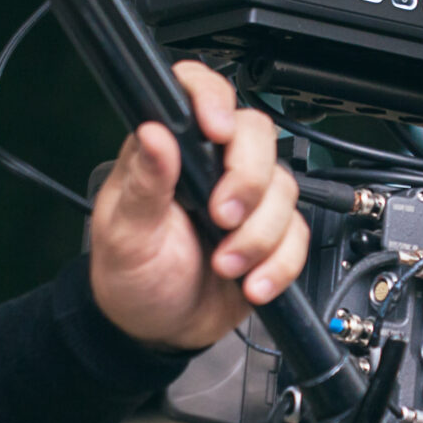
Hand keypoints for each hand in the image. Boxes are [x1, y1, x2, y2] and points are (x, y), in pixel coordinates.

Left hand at [89, 62, 308, 350]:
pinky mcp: (271, 234)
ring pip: (283, 188)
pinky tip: (250, 282)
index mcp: (170, 150)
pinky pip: (297, 234)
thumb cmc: (131, 276)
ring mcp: (245, 198)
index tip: (216, 132)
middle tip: (222, 217)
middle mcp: (210, 165)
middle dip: (248, 180)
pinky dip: (279, 263)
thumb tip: (153, 133)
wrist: (159, 330)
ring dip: (259, 235)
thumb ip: (143, 183)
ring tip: (225, 265)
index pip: (197, 92)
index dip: (213, 99)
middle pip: (257, 135)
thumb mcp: (125, 234)